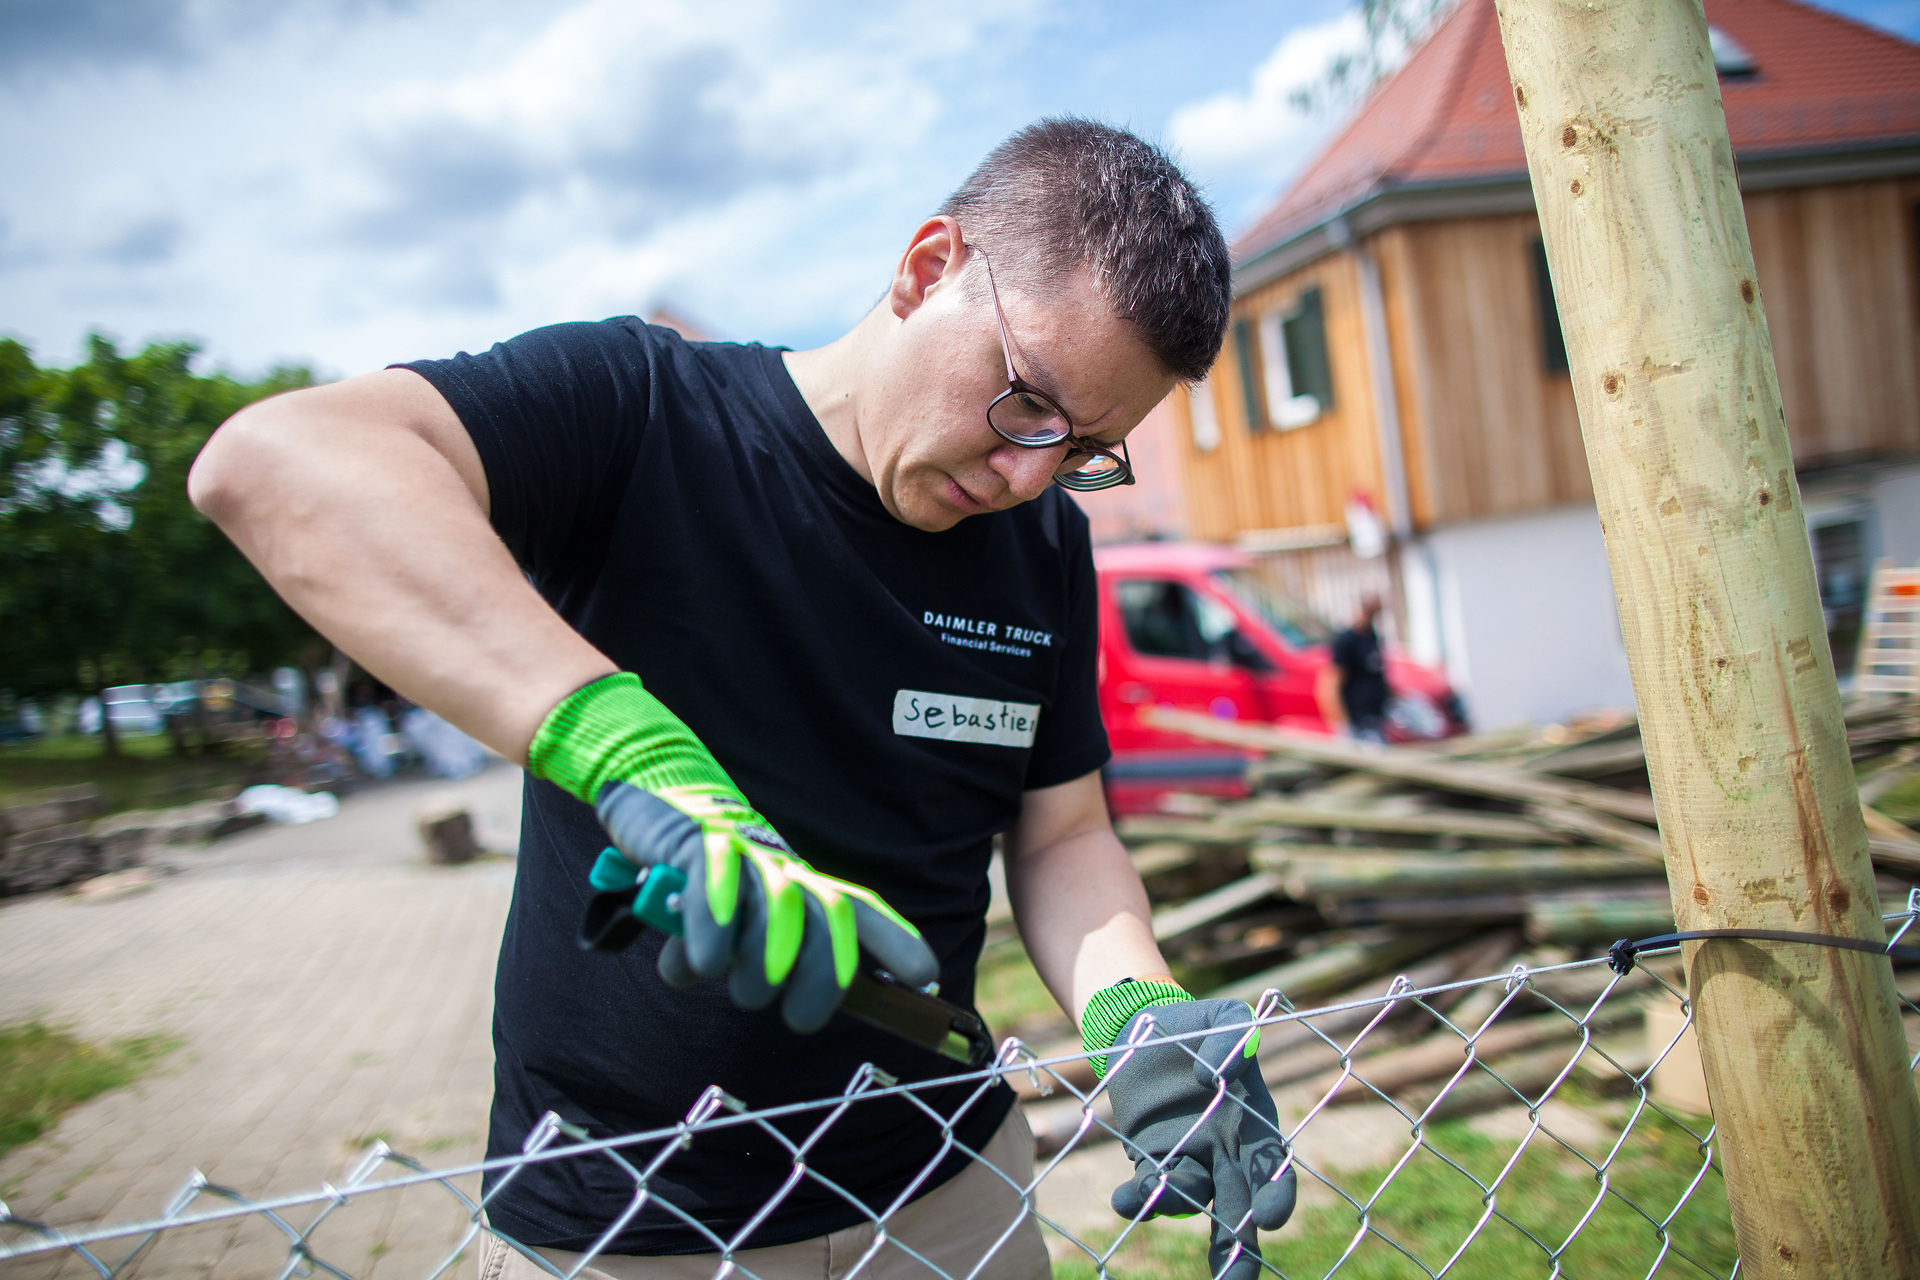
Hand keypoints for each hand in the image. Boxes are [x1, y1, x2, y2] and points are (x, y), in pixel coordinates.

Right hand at [595, 781, 936, 1032]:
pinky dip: (714, 930)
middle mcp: (781, 869)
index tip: (926, 978)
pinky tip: (704, 962)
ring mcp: (743, 854)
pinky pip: (716, 884)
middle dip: (825, 976)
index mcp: (798, 887)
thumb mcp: (727, 927)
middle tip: (800, 1019)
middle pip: (831, 915)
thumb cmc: (695, 875)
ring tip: (741, 992)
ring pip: (780, 908)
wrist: (650, 796)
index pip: (859, 910)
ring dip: (764, 966)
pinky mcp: (698, 842)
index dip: (896, 942)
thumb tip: (705, 977)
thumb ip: (733, 956)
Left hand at [1104, 998, 1296, 1279]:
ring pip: (1191, 1199)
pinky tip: (1123, 1198)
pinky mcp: (1150, 1159)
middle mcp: (1227, 1151)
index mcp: (1255, 1122)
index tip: (1271, 1218)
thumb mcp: (1223, 1016)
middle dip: (1240, 1250)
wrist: (1147, 1027)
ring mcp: (1189, 1159)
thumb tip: (1215, 1072)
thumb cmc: (1197, 1023)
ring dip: (1173, 1208)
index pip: (1273, 1166)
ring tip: (1148, 1201)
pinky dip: (1137, 1197)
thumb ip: (1234, 1034)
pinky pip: (1149, 1186)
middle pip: (1240, 1208)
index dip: (1275, 1193)